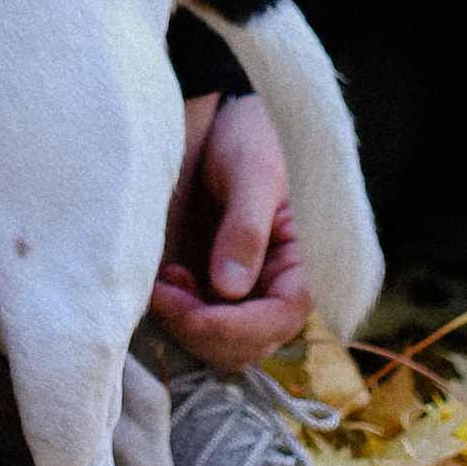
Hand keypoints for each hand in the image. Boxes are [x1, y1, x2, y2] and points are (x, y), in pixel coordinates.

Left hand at [151, 91, 312, 362]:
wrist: (222, 121)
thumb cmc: (250, 136)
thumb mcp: (252, 172)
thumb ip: (244, 228)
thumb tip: (229, 287)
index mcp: (304, 267)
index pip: (279, 319)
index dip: (234, 327)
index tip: (191, 314)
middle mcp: (276, 290)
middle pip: (246, 344)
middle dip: (203, 329)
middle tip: (163, 292)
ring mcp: (243, 294)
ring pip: (218, 345)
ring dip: (186, 325)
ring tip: (162, 281)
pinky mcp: (211, 290)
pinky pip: (195, 325)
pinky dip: (176, 315)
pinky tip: (163, 280)